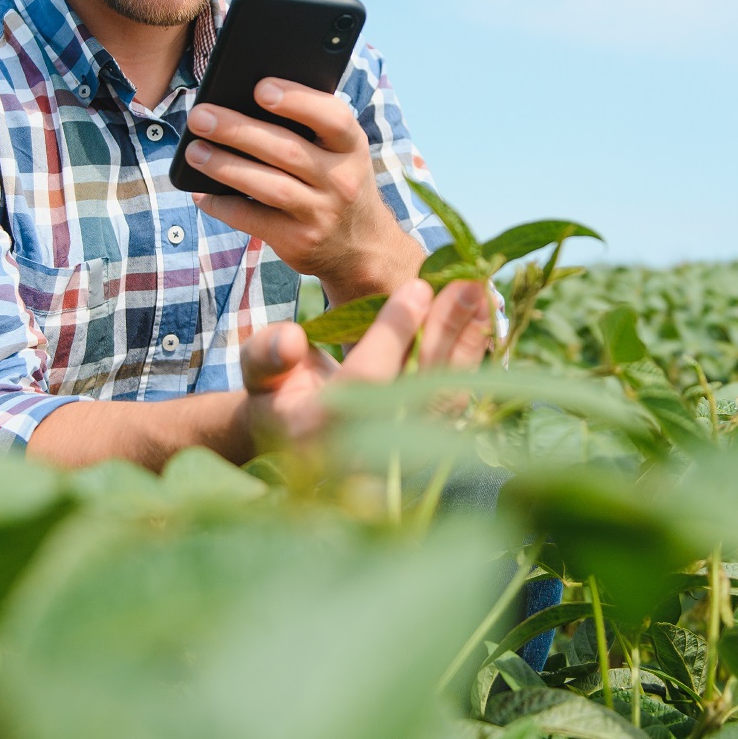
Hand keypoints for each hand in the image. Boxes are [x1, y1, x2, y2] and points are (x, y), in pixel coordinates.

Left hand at [185, 78, 424, 302]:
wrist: (362, 248)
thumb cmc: (336, 183)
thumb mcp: (340, 154)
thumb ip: (309, 129)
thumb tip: (243, 103)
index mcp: (352, 148)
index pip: (334, 118)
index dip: (298, 100)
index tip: (260, 88)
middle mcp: (341, 181)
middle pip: (287, 150)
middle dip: (238, 130)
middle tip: (200, 116)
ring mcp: (321, 213)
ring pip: (268, 186)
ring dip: (225, 166)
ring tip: (194, 151)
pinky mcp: (299, 242)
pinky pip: (253, 220)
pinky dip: (223, 205)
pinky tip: (201, 193)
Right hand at [240, 279, 492, 445]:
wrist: (294, 436)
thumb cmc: (275, 393)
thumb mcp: (257, 370)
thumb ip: (267, 354)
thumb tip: (291, 339)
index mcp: (314, 431)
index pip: (366, 378)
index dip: (394, 332)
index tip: (418, 286)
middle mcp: (362, 452)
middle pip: (417, 387)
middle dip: (445, 330)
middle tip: (466, 281)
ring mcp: (397, 456)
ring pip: (445, 397)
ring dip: (467, 343)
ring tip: (480, 294)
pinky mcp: (422, 448)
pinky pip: (455, 401)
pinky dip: (471, 359)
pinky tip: (480, 321)